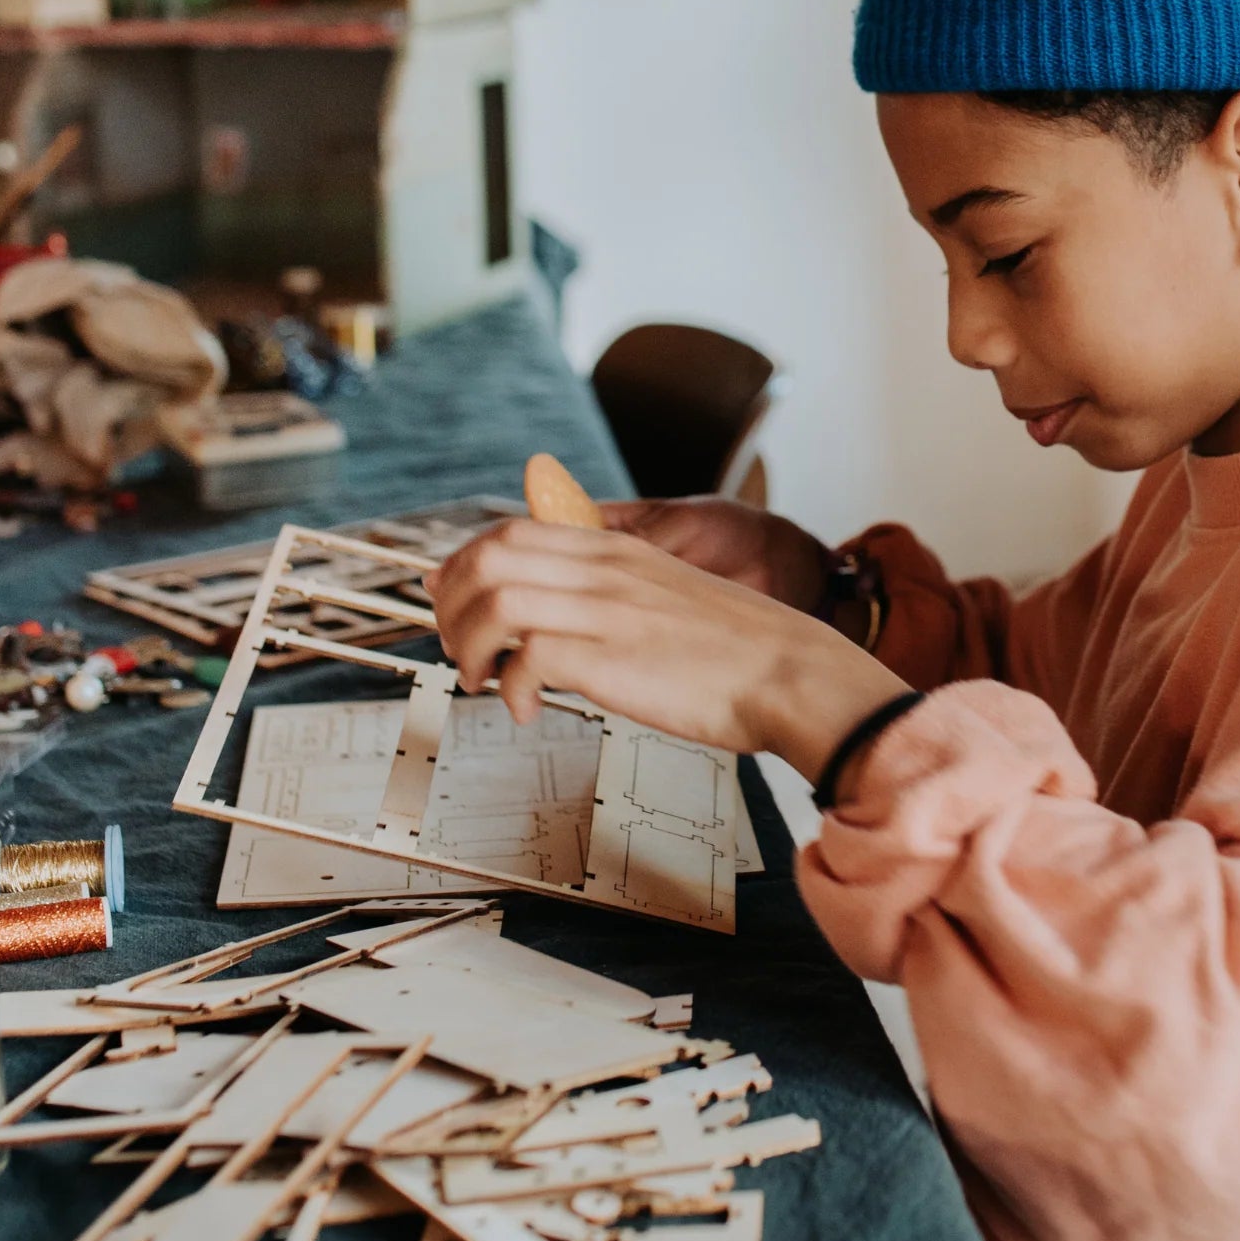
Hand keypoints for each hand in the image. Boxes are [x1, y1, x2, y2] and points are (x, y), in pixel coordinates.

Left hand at [427, 520, 908, 782]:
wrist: (792, 674)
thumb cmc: (736, 650)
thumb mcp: (665, 593)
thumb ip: (611, 592)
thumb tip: (557, 620)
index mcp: (615, 550)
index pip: (510, 530)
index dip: (464, 563)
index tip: (447, 595)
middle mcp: (603, 570)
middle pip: (488, 557)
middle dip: (452, 602)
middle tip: (456, 646)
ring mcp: (604, 610)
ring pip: (494, 601)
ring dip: (468, 645)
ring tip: (481, 681)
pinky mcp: (609, 657)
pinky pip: (526, 657)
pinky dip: (510, 687)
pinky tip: (525, 709)